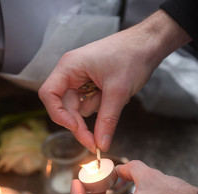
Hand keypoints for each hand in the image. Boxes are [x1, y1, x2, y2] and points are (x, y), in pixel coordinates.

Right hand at [38, 10, 190, 151]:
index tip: (75, 128)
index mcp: (69, 66)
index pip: (49, 95)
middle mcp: (70, 73)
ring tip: (116, 96)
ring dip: (97, 110)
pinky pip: (91, 104)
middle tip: (95, 144)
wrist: (148, 44)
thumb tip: (101, 145)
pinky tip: (117, 95)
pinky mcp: (91, 85)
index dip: (58, 114)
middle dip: (80, 125)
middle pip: (64, 107)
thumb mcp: (118, 92)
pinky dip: (103, 106)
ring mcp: (80, 79)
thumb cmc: (132, 56)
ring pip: (80, 108)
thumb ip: (107, 120)